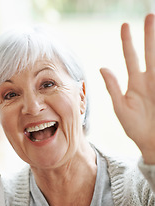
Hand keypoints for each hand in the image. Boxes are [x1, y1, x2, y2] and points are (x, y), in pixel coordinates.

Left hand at [100, 14, 154, 163]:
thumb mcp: (121, 107)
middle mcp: (150, 79)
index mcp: (135, 82)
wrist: (152, 143)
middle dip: (150, 34)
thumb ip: (112, 87)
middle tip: (150, 15)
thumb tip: (102, 67)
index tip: (125, 24)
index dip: (128, 41)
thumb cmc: (135, 127)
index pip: (131, 56)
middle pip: (150, 51)